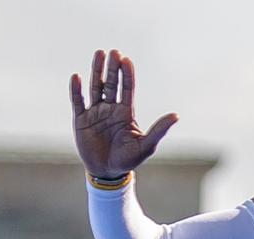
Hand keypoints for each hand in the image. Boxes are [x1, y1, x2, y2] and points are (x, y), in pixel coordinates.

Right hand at [69, 49, 177, 178]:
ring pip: (95, 88)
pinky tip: (77, 77)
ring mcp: (95, 113)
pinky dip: (77, 90)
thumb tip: (176, 116)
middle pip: (111, 84)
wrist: (108, 172)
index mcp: (126, 113)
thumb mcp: (146, 145)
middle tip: (113, 52)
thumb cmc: (128, 159)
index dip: (127, 74)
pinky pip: (78, 102)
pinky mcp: (81, 120)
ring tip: (98, 54)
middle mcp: (110, 109)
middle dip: (112, 68)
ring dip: (96, 71)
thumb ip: (159, 130)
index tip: (127, 60)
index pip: (127, 89)